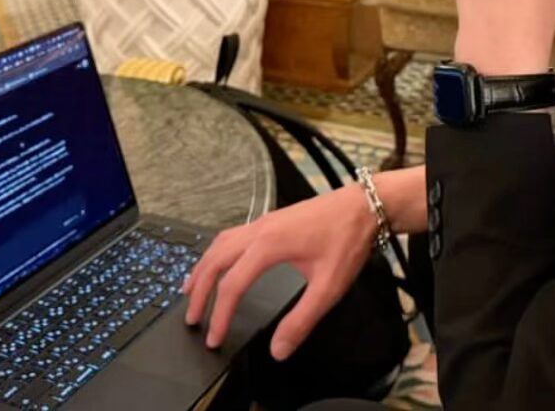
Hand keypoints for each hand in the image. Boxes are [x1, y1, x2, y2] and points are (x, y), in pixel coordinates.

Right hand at [182, 184, 372, 360]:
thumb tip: (278, 350)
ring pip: (220, 244)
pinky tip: (219, 261)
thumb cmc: (347, 241)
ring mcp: (263, 222)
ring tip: (191, 290)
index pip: (232, 285)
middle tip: (192, 318)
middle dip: (199, 291)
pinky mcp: (270, 219)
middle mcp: (259, 230)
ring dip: (203, 267)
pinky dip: (216, 252)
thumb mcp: (328, 287)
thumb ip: (301, 320)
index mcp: (268, 246)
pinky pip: (231, 235)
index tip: (213, 338)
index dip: (219, 315)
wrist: (364, 205)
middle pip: (215, 260)